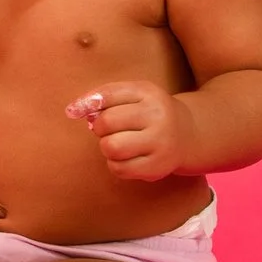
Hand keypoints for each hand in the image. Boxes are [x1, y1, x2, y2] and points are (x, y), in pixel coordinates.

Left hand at [69, 82, 192, 180]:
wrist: (188, 134)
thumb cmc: (149, 112)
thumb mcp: (133, 94)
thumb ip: (103, 97)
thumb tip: (73, 111)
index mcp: (149, 93)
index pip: (108, 95)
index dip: (87, 104)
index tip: (74, 111)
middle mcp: (158, 116)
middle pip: (107, 123)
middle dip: (99, 127)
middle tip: (109, 129)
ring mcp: (160, 143)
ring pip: (111, 147)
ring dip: (106, 146)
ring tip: (117, 143)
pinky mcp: (157, 167)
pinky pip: (119, 168)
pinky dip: (115, 164)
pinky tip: (126, 157)